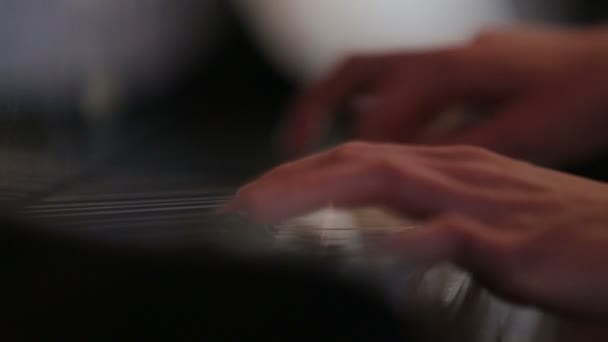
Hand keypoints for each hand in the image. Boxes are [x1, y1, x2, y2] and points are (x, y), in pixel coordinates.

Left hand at [227, 142, 607, 317]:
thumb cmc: (561, 238)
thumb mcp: (484, 224)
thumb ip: (431, 227)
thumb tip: (387, 244)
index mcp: (448, 170)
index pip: (359, 161)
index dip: (303, 176)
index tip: (258, 200)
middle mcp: (454, 173)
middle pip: (356, 162)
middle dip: (290, 181)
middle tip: (238, 206)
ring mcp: (478, 202)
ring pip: (383, 182)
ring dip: (317, 195)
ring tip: (263, 215)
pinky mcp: (507, 240)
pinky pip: (443, 234)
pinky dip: (396, 240)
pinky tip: (357, 252)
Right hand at [281, 26, 607, 164]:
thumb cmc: (579, 95)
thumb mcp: (523, 134)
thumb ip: (460, 149)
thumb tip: (410, 167)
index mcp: (453, 70)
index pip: (378, 107)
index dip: (349, 146)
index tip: (324, 176)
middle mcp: (442, 58)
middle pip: (355, 72)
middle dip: (314, 107)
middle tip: (289, 143)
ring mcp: (448, 60)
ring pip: (375, 79)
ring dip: (340, 108)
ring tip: (317, 144)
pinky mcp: (458, 71)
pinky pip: (402, 88)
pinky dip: (379, 113)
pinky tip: (379, 138)